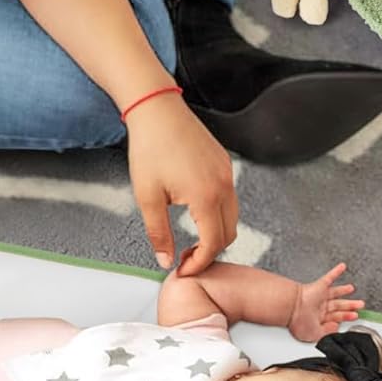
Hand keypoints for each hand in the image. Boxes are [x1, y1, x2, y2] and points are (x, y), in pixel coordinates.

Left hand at [125, 95, 236, 275]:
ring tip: (193, 239)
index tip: (185, 269)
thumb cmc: (151, 147)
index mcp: (206, 196)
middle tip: (188, 258)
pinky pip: (230, 197)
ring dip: (217, 232)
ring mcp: (227, 173)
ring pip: (233, 216)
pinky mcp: (224, 163)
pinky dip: (219, 212)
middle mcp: (224, 185)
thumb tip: (165, 259)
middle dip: (211, 251)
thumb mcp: (148, 197)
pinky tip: (198, 213)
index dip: (200, 263)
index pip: (214, 244)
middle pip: (229, 233)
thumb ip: (159, 233)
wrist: (157, 110)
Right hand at [288, 262, 363, 342]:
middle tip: (359, 305)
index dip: (345, 317)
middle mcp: (319, 307)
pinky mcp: (319, 286)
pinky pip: (329, 277)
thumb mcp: (315, 334)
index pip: (335, 318)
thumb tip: (336, 328)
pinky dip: (336, 271)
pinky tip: (342, 267)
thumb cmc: (299, 321)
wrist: (292, 309)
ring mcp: (320, 296)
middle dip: (350, 306)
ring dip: (344, 291)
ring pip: (336, 293)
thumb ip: (327, 332)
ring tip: (351, 288)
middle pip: (338, 306)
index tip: (354, 316)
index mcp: (318, 319)